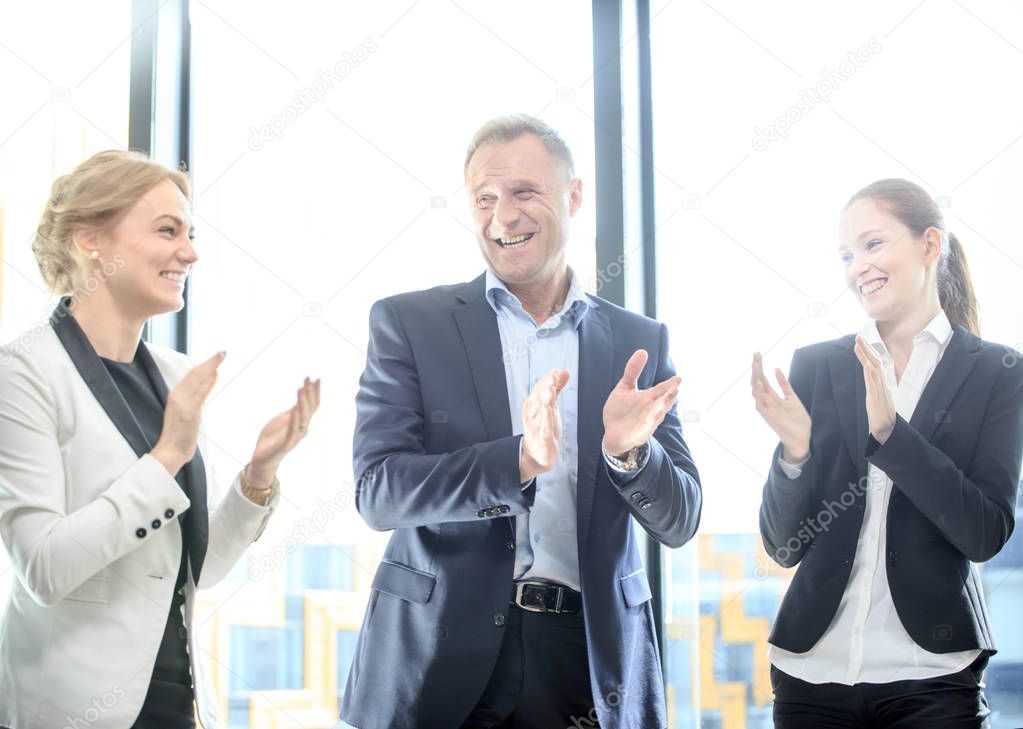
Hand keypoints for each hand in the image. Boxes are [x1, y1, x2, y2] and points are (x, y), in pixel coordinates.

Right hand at [151, 352, 224, 475]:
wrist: (170, 452)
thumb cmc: (178, 435)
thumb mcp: (184, 413)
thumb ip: (192, 401)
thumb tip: (202, 392)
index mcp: (175, 395)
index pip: (191, 376)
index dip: (203, 365)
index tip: (215, 358)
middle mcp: (177, 396)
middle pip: (195, 374)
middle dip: (209, 362)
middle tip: (223, 352)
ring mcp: (183, 403)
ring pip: (198, 380)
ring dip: (211, 367)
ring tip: (221, 357)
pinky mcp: (189, 412)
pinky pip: (200, 394)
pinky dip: (207, 383)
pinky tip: (215, 375)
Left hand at [247, 377, 320, 488]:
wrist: (262, 457)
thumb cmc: (273, 438)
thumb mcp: (284, 419)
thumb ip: (294, 410)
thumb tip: (302, 396)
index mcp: (302, 422)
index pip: (312, 405)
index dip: (314, 392)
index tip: (315, 378)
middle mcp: (302, 428)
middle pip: (310, 409)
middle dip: (310, 393)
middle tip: (309, 379)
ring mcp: (295, 436)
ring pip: (303, 417)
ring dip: (302, 403)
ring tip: (301, 389)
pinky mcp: (286, 444)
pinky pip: (292, 430)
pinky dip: (295, 419)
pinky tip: (295, 408)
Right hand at [520, 369, 569, 482]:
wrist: (536, 455)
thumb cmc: (543, 427)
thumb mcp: (551, 406)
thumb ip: (557, 388)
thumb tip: (564, 371)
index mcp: (533, 404)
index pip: (539, 388)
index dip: (547, 379)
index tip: (555, 371)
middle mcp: (532, 413)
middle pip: (539, 397)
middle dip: (546, 386)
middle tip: (553, 376)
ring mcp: (536, 426)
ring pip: (541, 410)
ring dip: (546, 399)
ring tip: (551, 389)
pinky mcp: (543, 438)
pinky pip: (544, 427)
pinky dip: (546, 418)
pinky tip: (549, 409)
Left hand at [602, 349, 678, 456]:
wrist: (614, 434)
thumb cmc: (622, 410)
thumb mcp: (625, 387)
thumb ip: (633, 371)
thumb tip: (642, 351)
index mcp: (650, 398)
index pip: (662, 390)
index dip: (669, 385)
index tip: (678, 379)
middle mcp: (651, 410)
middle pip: (662, 403)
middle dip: (669, 396)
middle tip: (676, 388)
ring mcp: (646, 423)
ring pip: (655, 415)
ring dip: (659, 409)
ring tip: (663, 401)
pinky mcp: (638, 434)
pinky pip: (642, 429)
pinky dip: (644, 424)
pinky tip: (647, 418)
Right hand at [750, 352, 811, 461]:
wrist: (802, 438)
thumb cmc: (797, 420)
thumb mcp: (792, 398)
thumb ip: (784, 385)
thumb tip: (777, 369)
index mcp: (772, 396)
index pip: (763, 378)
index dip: (760, 366)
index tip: (758, 353)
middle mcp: (767, 401)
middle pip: (758, 381)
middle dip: (757, 368)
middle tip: (756, 354)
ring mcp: (767, 409)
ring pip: (757, 391)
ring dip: (756, 378)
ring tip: (756, 365)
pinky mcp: (769, 417)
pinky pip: (760, 404)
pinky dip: (759, 394)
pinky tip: (759, 383)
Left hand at [853, 335, 895, 443]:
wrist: (887, 430)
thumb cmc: (881, 415)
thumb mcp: (875, 397)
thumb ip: (873, 386)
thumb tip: (869, 377)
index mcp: (879, 384)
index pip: (874, 364)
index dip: (868, 352)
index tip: (860, 341)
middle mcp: (881, 385)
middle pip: (875, 362)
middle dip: (867, 348)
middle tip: (858, 336)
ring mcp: (880, 391)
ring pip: (875, 370)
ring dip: (867, 356)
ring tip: (859, 344)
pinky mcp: (878, 400)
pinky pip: (875, 385)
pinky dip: (871, 374)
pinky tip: (867, 365)